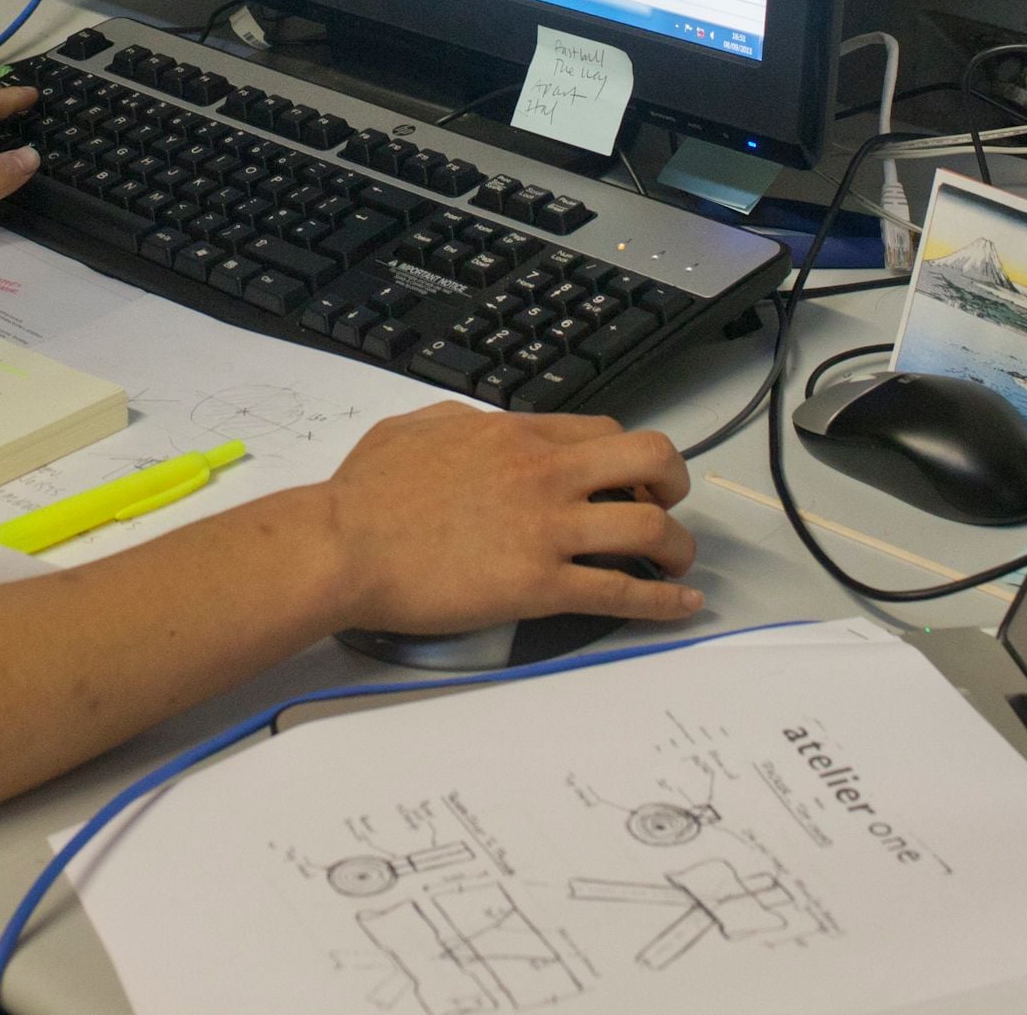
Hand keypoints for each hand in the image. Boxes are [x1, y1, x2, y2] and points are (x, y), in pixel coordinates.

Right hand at [310, 406, 700, 636]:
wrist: (343, 546)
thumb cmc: (365, 494)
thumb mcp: (416, 427)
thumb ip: (459, 420)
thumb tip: (478, 425)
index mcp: (515, 434)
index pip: (603, 432)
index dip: (628, 457)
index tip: (630, 479)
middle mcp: (544, 473)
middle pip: (649, 460)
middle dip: (673, 483)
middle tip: (669, 505)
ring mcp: (547, 529)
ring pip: (650, 529)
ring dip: (678, 547)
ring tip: (678, 563)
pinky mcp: (541, 585)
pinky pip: (622, 592)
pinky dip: (663, 602)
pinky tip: (683, 606)